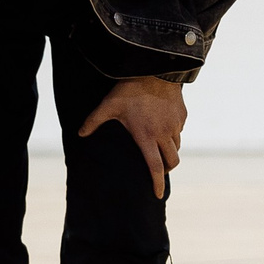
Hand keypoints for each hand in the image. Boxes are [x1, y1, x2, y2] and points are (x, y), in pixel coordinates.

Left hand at [77, 76, 185, 198]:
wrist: (155, 68)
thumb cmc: (130, 89)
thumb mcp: (109, 105)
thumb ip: (93, 121)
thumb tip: (80, 134)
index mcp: (146, 136)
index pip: (155, 167)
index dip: (157, 183)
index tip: (158, 194)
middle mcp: (163, 134)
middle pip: (172, 162)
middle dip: (167, 169)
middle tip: (159, 170)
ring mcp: (175, 125)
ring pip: (177, 146)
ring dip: (169, 151)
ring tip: (159, 147)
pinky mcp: (182, 115)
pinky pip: (179, 131)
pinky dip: (173, 134)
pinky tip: (163, 126)